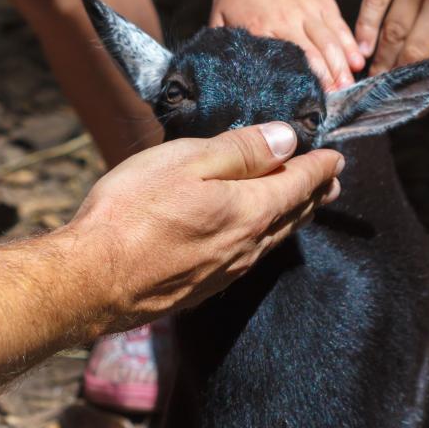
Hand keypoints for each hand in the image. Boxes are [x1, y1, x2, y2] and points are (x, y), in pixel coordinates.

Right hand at [70, 123, 343, 325]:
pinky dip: (264, 237)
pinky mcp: (202, 286)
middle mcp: (247, 245)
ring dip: (293, 217)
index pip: (299, 183)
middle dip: (315, 193)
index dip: (320, 166)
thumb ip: (242, 150)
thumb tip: (288, 140)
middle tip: (331, 181)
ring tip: (303, 205)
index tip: (336, 155)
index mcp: (249, 209)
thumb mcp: (187, 161)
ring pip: (273, 238)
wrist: (91, 281)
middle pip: (293, 215)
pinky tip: (254, 238)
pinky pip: (248, 257)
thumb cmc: (132, 211)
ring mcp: (225, 270)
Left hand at [212, 0, 363, 89]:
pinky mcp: (322, 1)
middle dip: (328, 79)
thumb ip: (222, 44)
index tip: (307, 102)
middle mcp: (288, 20)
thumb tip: (218, 73)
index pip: (284, 60)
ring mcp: (309, 10)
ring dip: (342, 66)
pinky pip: (339, 26)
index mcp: (261, 27)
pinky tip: (358, 60)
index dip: (298, 82)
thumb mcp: (220, 15)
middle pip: (314, 54)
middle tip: (336, 102)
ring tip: (349, 87)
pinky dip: (350, 44)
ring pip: (330, 42)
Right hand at [356, 0, 428, 97]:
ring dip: (381, 60)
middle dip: (398, 80)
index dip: (427, 90)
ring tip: (374, 76)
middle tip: (386, 95)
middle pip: (415, 51)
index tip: (414, 107)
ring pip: (393, 31)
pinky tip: (362, 47)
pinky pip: (374, 2)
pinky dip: (365, 29)